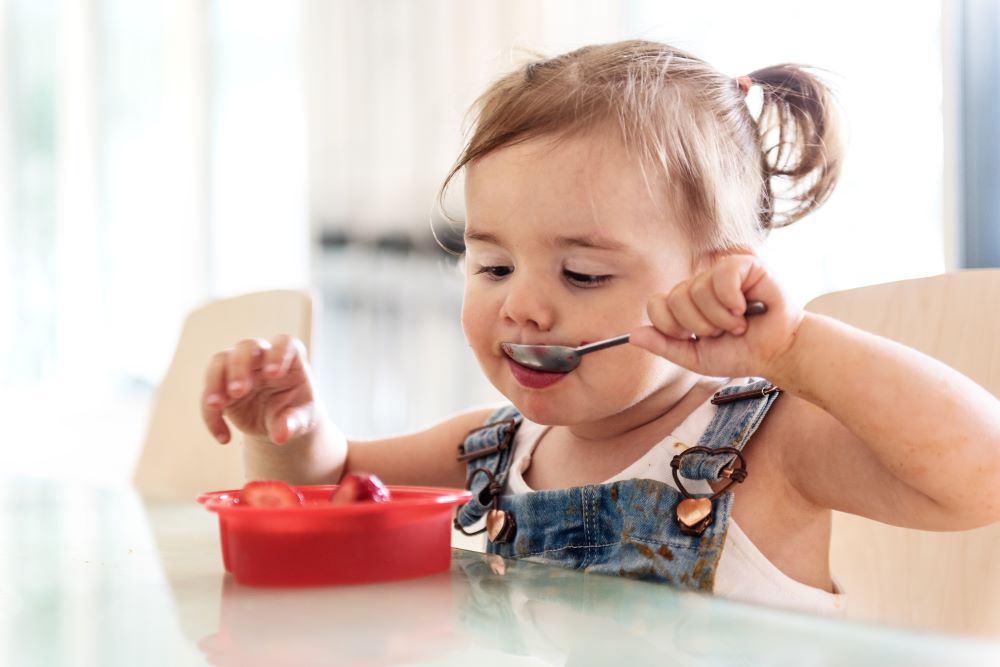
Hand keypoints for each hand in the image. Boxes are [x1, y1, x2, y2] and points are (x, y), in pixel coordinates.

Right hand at [201, 335, 318, 445]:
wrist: (282, 422)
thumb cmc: (297, 411)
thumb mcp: (303, 419)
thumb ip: (294, 423)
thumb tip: (281, 434)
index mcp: (290, 358)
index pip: (284, 343)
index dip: (277, 353)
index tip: (273, 374)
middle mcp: (262, 357)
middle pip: (246, 347)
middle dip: (239, 367)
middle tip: (238, 391)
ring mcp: (240, 369)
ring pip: (220, 361)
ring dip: (215, 382)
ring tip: (216, 406)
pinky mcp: (223, 386)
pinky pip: (209, 394)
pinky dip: (211, 416)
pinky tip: (224, 437)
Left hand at [628, 255, 802, 378]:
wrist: (777, 353)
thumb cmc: (742, 353)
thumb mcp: (695, 358)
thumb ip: (664, 346)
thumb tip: (632, 335)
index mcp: (685, 305)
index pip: (656, 304)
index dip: (671, 326)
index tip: (692, 338)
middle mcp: (700, 285)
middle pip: (675, 298)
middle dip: (699, 325)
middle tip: (722, 332)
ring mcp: (720, 273)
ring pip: (697, 289)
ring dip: (719, 317)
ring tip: (738, 324)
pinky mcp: (744, 265)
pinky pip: (722, 275)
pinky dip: (731, 299)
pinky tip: (745, 309)